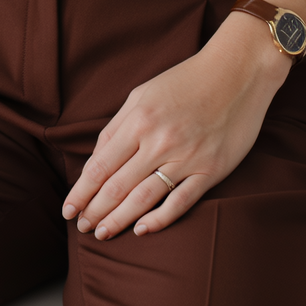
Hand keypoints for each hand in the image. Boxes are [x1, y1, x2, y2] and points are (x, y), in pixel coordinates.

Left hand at [61, 14, 288, 237]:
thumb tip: (96, 160)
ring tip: (101, 234)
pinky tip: (142, 230)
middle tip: (81, 227)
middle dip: (94, 211)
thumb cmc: (185, 81)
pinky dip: (160, 219)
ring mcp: (186, 157)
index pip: (100, 166)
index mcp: (139, 120)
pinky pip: (180, 201)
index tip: (67, 210)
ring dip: (119, 220)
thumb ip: (117, 126)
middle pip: (117, 186)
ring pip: (144, 198)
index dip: (80, 192)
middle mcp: (159, 141)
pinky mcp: (211, 170)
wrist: (238, 72)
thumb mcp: (143, 93)